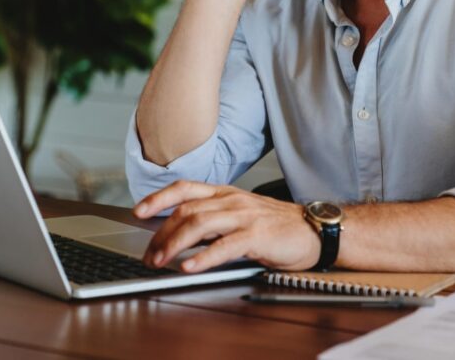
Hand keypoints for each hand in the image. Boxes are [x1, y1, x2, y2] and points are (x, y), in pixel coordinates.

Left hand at [133, 180, 320, 272]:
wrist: (315, 230)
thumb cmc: (276, 225)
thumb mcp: (240, 214)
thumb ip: (213, 219)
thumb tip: (180, 233)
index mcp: (225, 193)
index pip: (185, 188)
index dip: (159, 197)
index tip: (139, 211)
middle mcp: (231, 200)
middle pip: (186, 210)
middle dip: (161, 233)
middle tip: (148, 254)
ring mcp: (244, 216)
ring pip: (200, 223)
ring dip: (174, 244)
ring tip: (160, 261)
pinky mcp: (258, 236)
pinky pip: (225, 245)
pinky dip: (203, 257)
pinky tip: (190, 267)